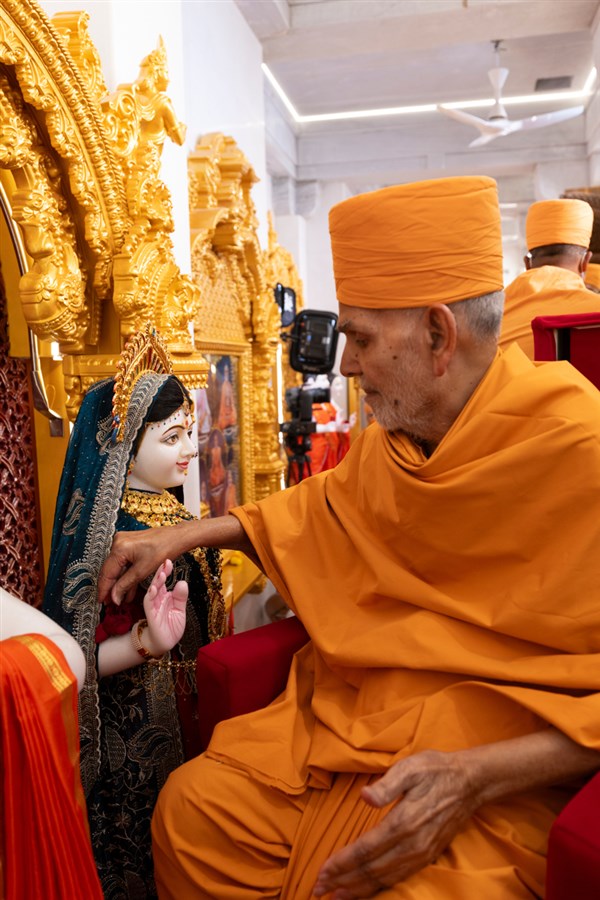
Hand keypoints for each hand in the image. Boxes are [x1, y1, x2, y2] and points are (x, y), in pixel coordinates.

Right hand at [98, 526, 190, 605]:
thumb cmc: (164, 549)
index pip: (107, 573)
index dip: (104, 589)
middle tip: (109, 602)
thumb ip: (125, 585)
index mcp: (119, 548)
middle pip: (110, 570)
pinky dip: (126, 575)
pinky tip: (128, 589)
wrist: (176, 537)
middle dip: (111, 587)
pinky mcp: (129, 544)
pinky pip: (124, 562)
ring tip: (119, 599)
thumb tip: (114, 598)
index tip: (102, 601)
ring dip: (119, 583)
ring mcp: (123, 542)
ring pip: (118, 567)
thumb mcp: (143, 571)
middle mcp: (118, 543)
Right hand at [142, 559, 187, 655]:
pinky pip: (149, 604)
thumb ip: (180, 597)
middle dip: (160, 572)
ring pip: (152, 591)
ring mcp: (153, 606)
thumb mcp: (180, 610)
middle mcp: (157, 599)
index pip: (164, 581)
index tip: (169, 560)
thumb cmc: (170, 627)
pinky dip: (151, 596)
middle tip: (165, 561)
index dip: (166, 571)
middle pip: (157, 583)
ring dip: (156, 581)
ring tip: (161, 572)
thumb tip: (182, 582)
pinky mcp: (151, 615)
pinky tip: (153, 588)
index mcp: (164, 596)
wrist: (164, 644)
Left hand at [313, 750, 478, 898]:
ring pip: (385, 879)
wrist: (470, 782)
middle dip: (343, 881)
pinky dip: (379, 888)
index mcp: (403, 822)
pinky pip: (399, 878)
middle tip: (319, 889)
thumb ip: (386, 784)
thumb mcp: (410, 767)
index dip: (341, 863)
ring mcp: (421, 853)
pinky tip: (367, 890)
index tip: (322, 871)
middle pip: (371, 870)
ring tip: (337, 896)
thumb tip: (365, 796)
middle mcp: (412, 844)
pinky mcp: (428, 856)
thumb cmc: (435, 770)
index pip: (365, 850)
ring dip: (359, 889)